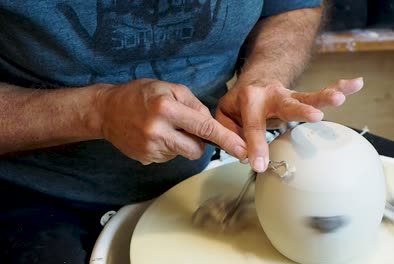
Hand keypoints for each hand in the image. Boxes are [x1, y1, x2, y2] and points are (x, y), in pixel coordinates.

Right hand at [96, 79, 247, 163]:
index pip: (205, 128)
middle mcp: (158, 131)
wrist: (106, 111)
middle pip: (197, 150)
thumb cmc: (140, 95)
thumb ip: (194, 105)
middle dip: (199, 142)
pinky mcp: (146, 159)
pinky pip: (169, 157)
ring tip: (164, 128)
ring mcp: (151, 148)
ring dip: (181, 143)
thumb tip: (212, 125)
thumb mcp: (170, 89)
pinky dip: (168, 147)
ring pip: (183, 154)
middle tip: (185, 127)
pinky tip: (154, 135)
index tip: (243, 150)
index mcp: (167, 109)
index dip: (227, 140)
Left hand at [216, 77, 363, 171]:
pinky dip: (341, 87)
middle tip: (316, 116)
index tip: (259, 165)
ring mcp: (289, 96)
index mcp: (248, 100)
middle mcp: (271, 95)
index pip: (252, 127)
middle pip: (287, 105)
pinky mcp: (301, 99)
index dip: (256, 146)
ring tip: (340, 97)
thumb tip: (244, 155)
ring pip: (308, 97)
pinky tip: (357, 83)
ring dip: (324, 98)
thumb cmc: (239, 104)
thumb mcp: (224, 115)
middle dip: (301, 111)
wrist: (254, 81)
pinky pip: (320, 94)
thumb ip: (229, 134)